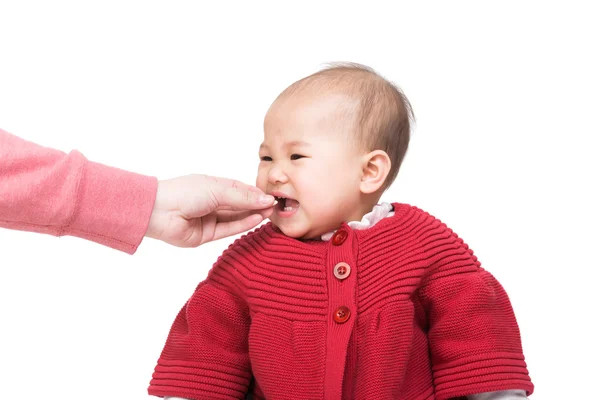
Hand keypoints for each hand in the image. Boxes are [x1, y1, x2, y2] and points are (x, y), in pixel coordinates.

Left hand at [145, 174, 274, 246]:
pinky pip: (228, 229)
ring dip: (253, 215)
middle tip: (275, 205)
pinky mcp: (207, 235)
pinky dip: (243, 225)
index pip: (239, 189)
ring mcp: (209, 219)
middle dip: (256, 204)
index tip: (272, 195)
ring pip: (236, 217)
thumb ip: (242, 197)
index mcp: (212, 186)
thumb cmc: (185, 192)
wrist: (159, 211)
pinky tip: (257, 219)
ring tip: (270, 212)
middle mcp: (212, 202)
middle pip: (239, 204)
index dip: (255, 193)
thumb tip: (265, 199)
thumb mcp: (217, 190)